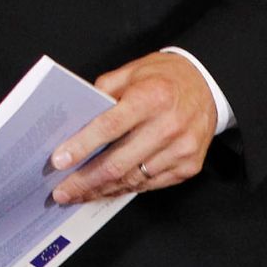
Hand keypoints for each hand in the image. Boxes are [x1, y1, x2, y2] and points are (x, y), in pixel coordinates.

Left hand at [49, 51, 218, 203]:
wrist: (207, 85)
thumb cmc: (163, 77)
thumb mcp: (130, 72)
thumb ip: (102, 93)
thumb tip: (75, 122)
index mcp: (150, 97)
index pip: (108, 127)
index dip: (81, 146)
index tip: (58, 161)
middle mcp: (168, 126)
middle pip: (118, 162)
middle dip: (85, 181)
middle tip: (61, 191)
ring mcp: (181, 150)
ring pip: (132, 179)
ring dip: (102, 190)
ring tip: (79, 194)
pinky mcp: (189, 166)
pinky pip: (149, 185)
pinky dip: (124, 189)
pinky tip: (106, 190)